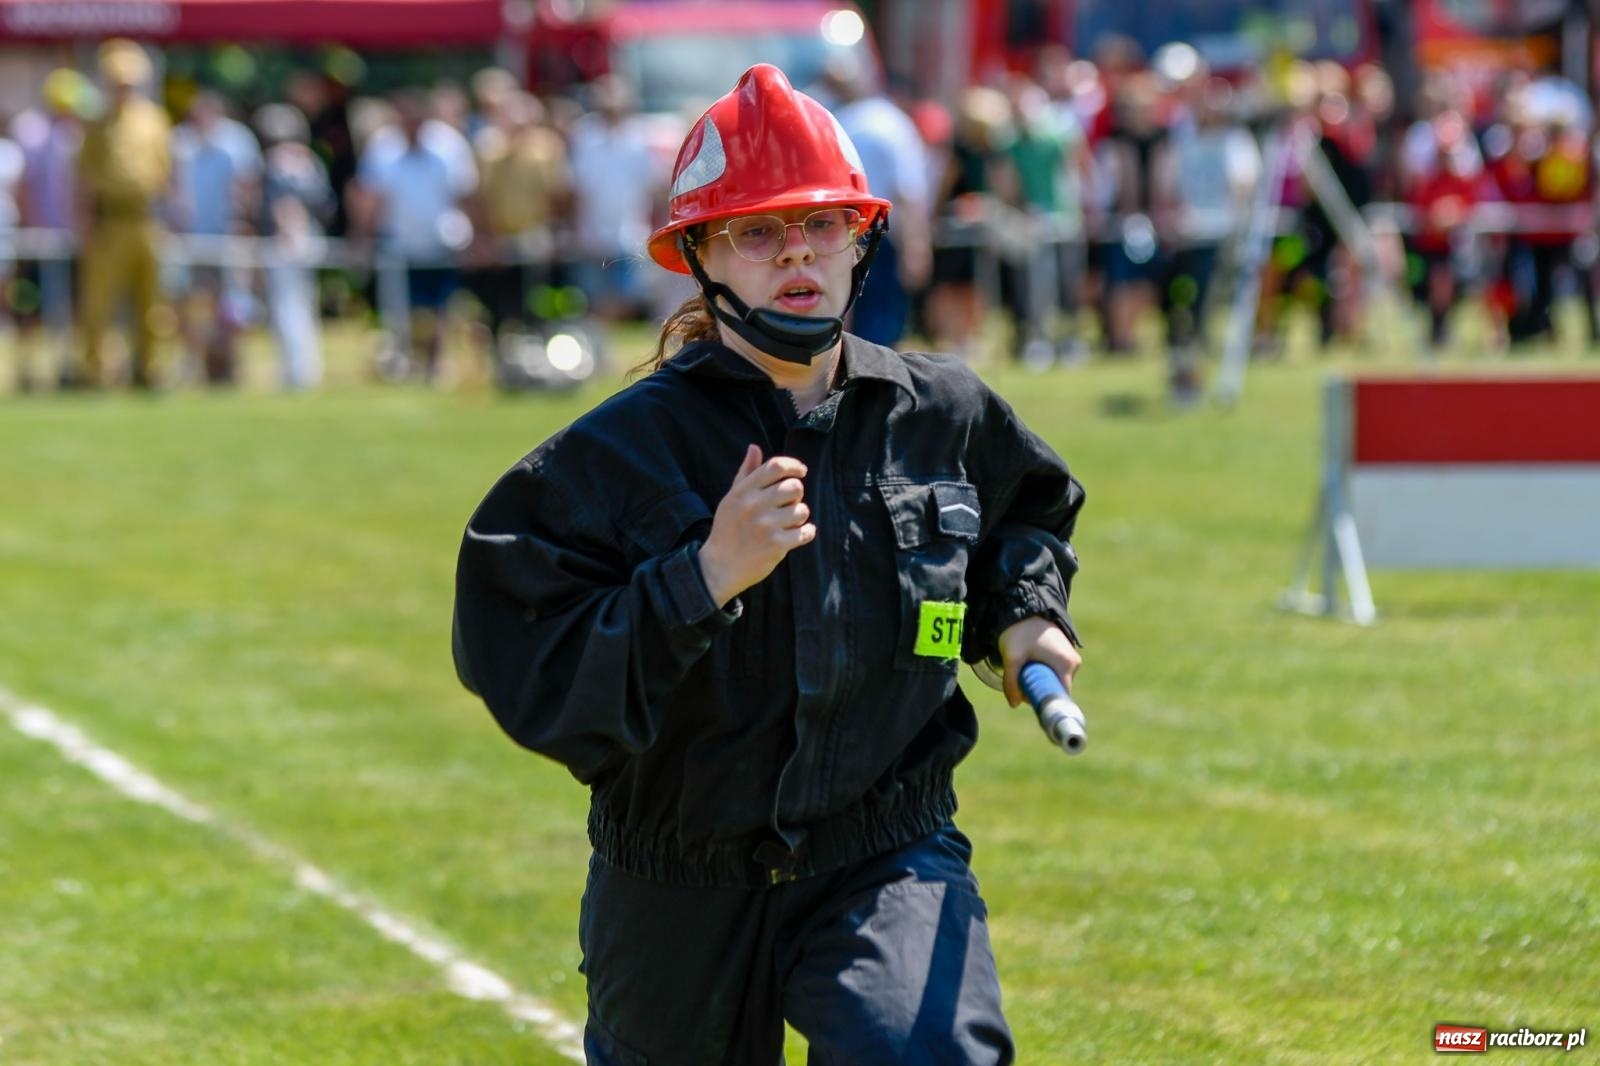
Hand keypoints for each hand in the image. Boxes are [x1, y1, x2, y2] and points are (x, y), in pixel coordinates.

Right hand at [697, 444, 815, 605]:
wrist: (719, 567)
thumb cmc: (727, 530)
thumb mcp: (731, 499)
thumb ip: (745, 473)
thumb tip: (754, 447)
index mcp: (744, 491)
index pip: (776, 466)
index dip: (794, 465)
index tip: (801, 471)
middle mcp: (754, 505)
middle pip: (794, 486)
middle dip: (796, 495)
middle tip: (788, 505)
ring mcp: (766, 525)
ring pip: (802, 510)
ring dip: (799, 517)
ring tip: (788, 524)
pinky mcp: (776, 545)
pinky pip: (805, 532)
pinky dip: (806, 533)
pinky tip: (797, 535)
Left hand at [996, 615, 1080, 707]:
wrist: (1025, 608)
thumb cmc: (1020, 632)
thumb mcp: (1012, 657)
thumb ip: (1011, 682)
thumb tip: (1014, 704)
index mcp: (1066, 664)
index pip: (1060, 696)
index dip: (1045, 703)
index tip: (1030, 702)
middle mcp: (1074, 662)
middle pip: (1057, 689)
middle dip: (1039, 691)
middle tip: (1020, 683)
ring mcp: (1072, 658)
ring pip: (1055, 681)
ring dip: (1040, 681)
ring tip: (1024, 669)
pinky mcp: (1066, 654)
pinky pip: (1056, 672)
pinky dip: (1043, 673)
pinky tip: (1031, 664)